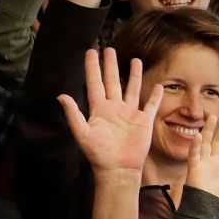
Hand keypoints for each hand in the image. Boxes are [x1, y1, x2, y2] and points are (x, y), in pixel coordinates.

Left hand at [59, 47, 161, 173]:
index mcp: (98, 109)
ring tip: (135, 59)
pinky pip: (150, 105)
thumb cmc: (98, 153)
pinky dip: (154, 96)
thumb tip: (60, 96)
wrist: (117, 169)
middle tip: (109, 48)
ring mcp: (130, 114)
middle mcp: (114, 108)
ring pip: (132, 88)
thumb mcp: (83, 133)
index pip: (94, 82)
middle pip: (112, 81)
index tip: (90, 52)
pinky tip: (158, 85)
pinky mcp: (144, 122)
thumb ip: (73, 114)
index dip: (92, 67)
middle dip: (110, 65)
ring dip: (133, 74)